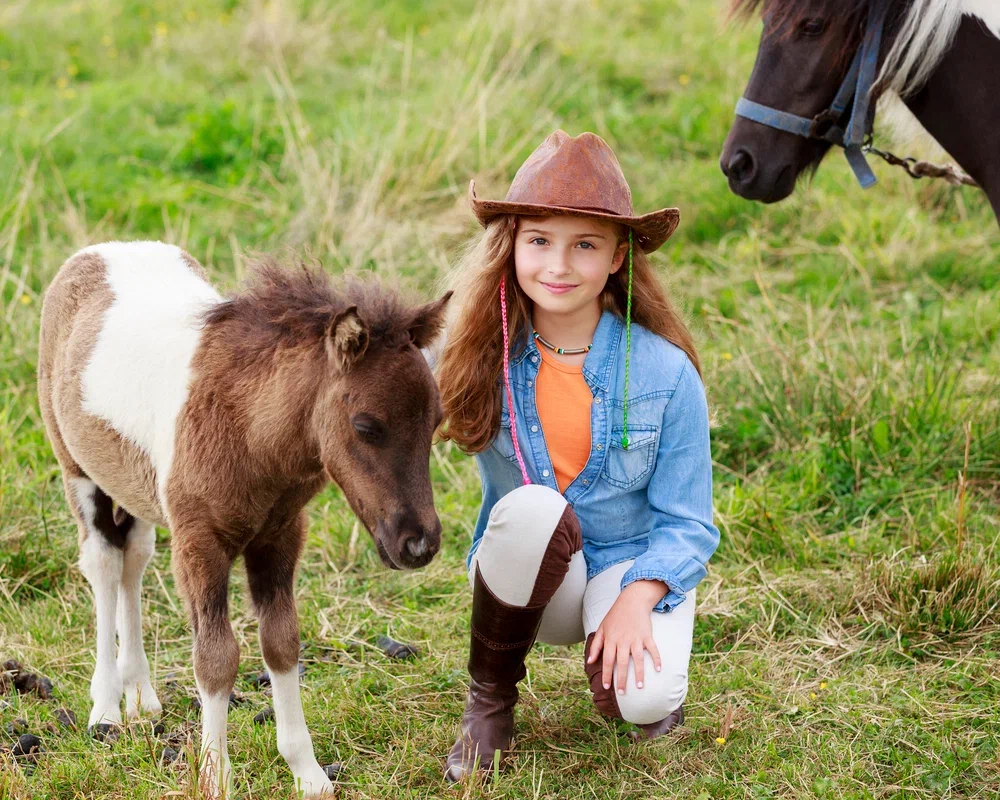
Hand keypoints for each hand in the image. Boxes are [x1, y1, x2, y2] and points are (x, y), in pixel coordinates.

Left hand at [586, 580, 665, 694]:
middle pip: (621, 663)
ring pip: (637, 659)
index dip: (607, 674)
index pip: (608, 660)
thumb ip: (595, 645)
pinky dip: (656, 659)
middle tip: (622, 693)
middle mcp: (623, 640)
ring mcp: (636, 638)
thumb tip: (590, 661)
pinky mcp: (647, 635)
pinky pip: (653, 649)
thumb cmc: (615, 616)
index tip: (606, 687)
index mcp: (610, 639)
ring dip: (639, 673)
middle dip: (621, 679)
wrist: (632, 601)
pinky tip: (659, 669)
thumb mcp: (602, 628)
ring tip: (639, 687)